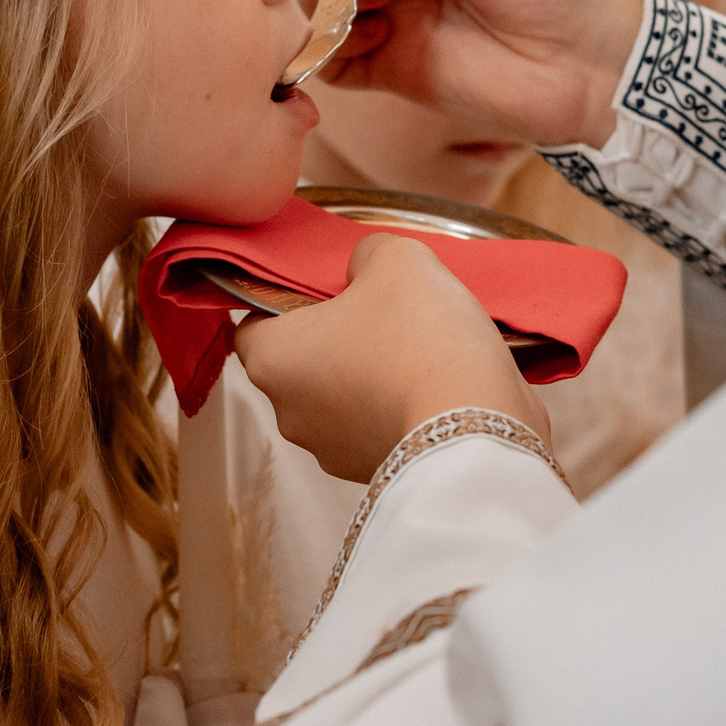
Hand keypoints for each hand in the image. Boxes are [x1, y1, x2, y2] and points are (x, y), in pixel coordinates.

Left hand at [233, 234, 550, 483]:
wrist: (472, 429)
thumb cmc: (420, 337)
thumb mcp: (397, 260)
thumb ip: (366, 253)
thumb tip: (362, 269)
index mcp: (272, 358)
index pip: (254, 321)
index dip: (289, 298)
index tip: (332, 289)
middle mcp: (287, 412)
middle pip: (299, 360)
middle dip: (335, 337)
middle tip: (382, 313)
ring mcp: (327, 450)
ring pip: (336, 397)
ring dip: (366, 374)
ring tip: (416, 352)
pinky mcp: (367, 472)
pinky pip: (371, 427)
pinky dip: (392, 407)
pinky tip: (429, 387)